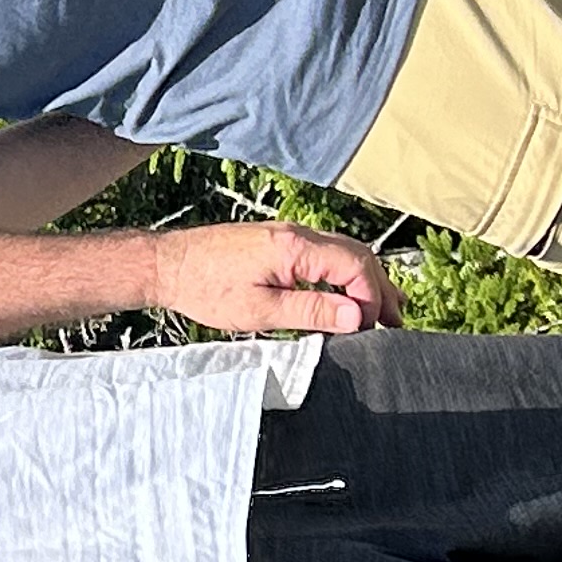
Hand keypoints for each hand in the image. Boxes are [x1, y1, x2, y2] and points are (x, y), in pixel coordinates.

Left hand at [147, 222, 396, 335]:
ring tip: (380, 313)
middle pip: (358, 255)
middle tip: (394, 323)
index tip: (373, 329)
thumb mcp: (259, 311)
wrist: (167, 265)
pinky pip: (325, 253)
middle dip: (379, 289)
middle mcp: (298, 233)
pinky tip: (346, 295)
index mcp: (295, 247)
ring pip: (345, 252)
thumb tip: (357, 317)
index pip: (356, 267)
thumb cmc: (205, 289)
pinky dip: (344, 274)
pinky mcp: (280, 241)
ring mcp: (289, 234)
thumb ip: (310, 312)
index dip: (372, 299)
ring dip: (365, 281)